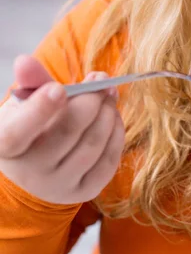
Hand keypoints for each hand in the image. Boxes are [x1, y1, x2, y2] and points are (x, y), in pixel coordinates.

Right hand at [0, 55, 124, 203]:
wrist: (36, 169)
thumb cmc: (31, 126)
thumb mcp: (24, 104)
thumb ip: (30, 82)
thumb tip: (25, 61)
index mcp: (6, 145)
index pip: (18, 131)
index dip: (40, 110)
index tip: (60, 88)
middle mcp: (30, 172)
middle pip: (67, 132)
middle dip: (91, 100)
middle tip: (101, 82)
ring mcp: (58, 185)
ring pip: (92, 145)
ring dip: (107, 114)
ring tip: (109, 95)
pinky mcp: (84, 192)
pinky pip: (108, 162)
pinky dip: (116, 134)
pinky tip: (112, 117)